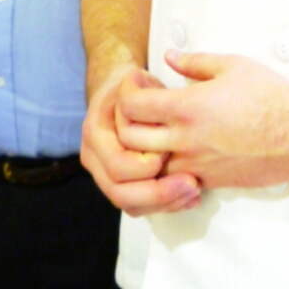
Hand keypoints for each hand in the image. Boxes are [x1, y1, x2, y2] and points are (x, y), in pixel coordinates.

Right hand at [80, 66, 201, 216]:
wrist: (121, 92)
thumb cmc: (134, 86)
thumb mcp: (138, 82)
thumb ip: (145, 99)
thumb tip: (159, 122)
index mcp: (96, 132)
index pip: (118, 165)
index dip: (146, 166)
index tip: (172, 153)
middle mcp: (94, 157)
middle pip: (119, 193)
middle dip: (158, 194)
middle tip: (192, 184)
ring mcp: (104, 174)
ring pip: (129, 205)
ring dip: (164, 203)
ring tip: (194, 193)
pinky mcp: (120, 184)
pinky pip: (138, 206)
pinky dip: (164, 206)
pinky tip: (189, 198)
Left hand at [117, 50, 288, 189]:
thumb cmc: (271, 97)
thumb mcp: (233, 66)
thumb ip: (195, 62)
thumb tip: (170, 56)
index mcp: (188, 107)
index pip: (132, 106)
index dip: (127, 93)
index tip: (138, 83)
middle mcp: (186, 139)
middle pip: (130, 139)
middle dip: (126, 122)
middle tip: (139, 108)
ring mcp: (196, 164)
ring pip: (147, 165)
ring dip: (143, 150)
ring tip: (156, 130)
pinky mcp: (209, 181)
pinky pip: (173, 179)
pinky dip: (166, 167)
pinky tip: (178, 148)